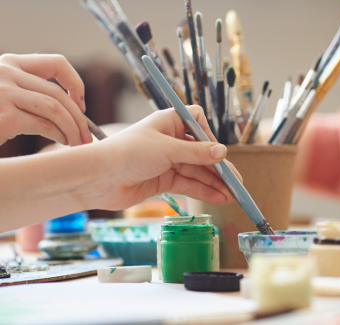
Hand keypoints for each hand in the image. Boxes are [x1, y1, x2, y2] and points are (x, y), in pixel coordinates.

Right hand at [0, 54, 91, 145]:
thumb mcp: (5, 95)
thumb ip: (28, 92)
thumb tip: (72, 106)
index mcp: (6, 64)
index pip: (56, 63)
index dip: (75, 84)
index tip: (81, 105)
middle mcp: (3, 72)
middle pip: (59, 93)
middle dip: (79, 117)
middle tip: (87, 136)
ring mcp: (2, 92)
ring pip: (56, 108)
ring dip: (74, 128)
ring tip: (79, 143)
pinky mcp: (3, 116)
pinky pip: (45, 124)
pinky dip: (61, 135)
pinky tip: (64, 144)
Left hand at [90, 105, 240, 210]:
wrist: (98, 178)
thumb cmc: (128, 153)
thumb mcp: (168, 150)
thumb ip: (197, 153)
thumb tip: (223, 152)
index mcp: (170, 122)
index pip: (198, 123)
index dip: (210, 136)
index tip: (218, 152)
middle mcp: (170, 140)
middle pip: (201, 152)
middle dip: (219, 168)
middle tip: (237, 183)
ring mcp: (167, 161)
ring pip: (197, 171)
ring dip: (214, 183)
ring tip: (232, 196)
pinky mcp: (163, 179)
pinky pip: (189, 184)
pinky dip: (203, 191)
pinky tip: (218, 198)